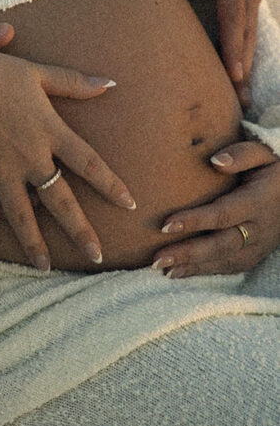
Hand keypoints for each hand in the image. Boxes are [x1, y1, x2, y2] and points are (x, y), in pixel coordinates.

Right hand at [0, 54, 134, 269]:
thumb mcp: (36, 73)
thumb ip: (73, 82)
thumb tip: (111, 83)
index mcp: (49, 130)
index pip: (89, 163)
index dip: (111, 185)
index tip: (130, 204)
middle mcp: (29, 157)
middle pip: (61, 200)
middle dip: (80, 230)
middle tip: (97, 256)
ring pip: (21, 214)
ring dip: (33, 243)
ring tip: (44, 267)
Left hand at [153, 140, 279, 276]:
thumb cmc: (272, 168)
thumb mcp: (264, 153)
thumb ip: (242, 155)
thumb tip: (216, 161)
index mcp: (257, 201)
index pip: (223, 214)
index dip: (195, 220)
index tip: (166, 224)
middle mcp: (259, 228)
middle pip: (221, 244)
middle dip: (188, 253)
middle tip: (157, 258)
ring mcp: (259, 245)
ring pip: (223, 261)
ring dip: (191, 267)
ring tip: (161, 268)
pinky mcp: (254, 255)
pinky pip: (228, 267)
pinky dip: (202, 271)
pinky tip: (177, 272)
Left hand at [161, 0, 265, 107]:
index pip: (232, 16)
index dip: (232, 46)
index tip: (233, 74)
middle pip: (245, 32)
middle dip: (243, 67)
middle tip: (240, 103)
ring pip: (250, 30)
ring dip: (247, 61)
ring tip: (242, 94)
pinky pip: (249, 20)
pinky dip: (246, 44)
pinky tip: (240, 64)